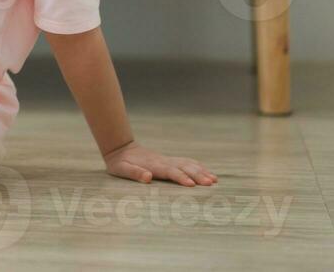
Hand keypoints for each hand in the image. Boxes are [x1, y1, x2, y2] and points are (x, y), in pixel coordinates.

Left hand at [102, 141, 217, 186]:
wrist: (120, 147)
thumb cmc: (120, 162)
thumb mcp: (121, 168)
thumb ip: (134, 172)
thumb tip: (147, 177)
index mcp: (154, 166)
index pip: (170, 172)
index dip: (181, 178)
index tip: (192, 185)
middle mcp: (163, 162)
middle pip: (183, 168)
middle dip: (198, 175)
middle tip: (211, 183)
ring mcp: (167, 160)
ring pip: (187, 164)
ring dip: (201, 171)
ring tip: (214, 180)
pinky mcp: (168, 161)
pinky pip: (185, 162)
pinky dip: (197, 166)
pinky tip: (206, 171)